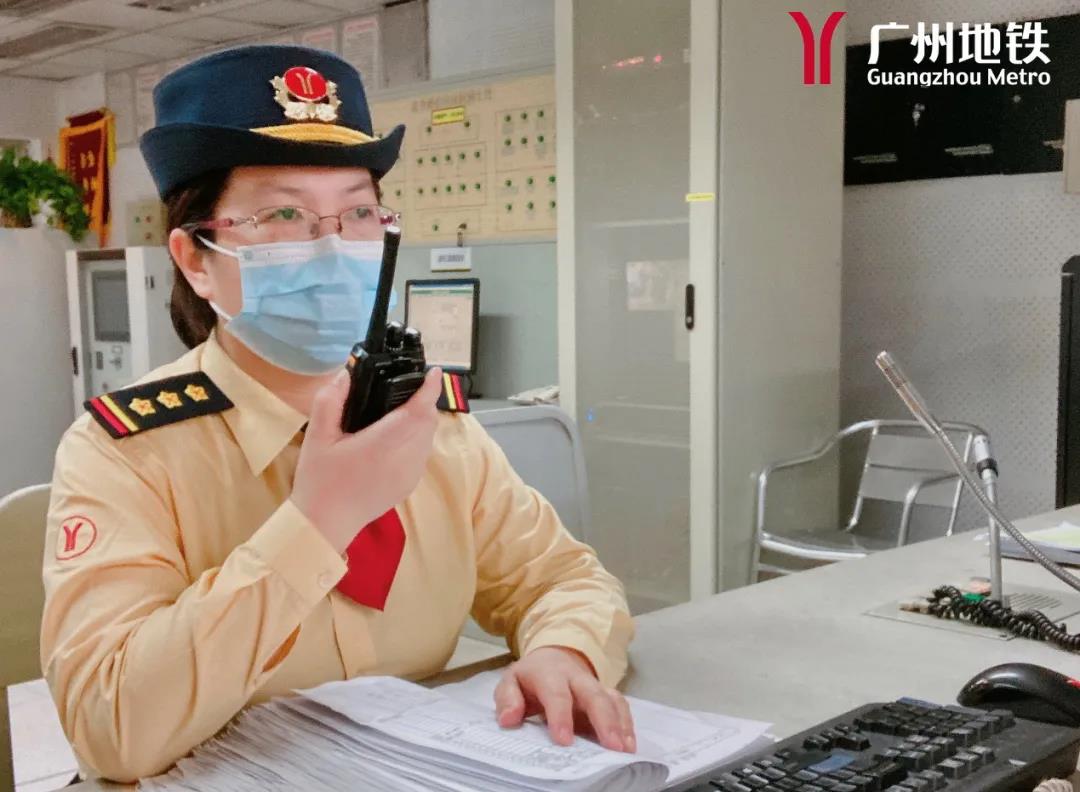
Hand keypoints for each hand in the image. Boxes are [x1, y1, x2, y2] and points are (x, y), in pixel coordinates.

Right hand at [291, 367, 442, 552]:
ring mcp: (411, 474)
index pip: (418, 410)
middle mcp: (405, 458)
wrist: (325, 522)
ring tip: (401, 409)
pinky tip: (396, 437)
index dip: (429, 389)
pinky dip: (417, 438)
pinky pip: (422, 453)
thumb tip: (347, 374)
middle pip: (428, 421)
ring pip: (428, 437)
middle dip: (424, 401)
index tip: (433, 372)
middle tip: (408, 387)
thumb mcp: (317, 435)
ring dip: (422, 420)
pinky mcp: (410, 485)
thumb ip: (331, 400)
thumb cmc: (320, 479)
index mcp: (384, 442)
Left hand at [494, 646, 635, 752]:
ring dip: (620, 724)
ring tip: (625, 750)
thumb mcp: (511, 681)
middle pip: (594, 695)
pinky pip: (621, 705)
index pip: (557, 694)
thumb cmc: (531, 677)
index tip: (564, 741)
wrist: (553, 657)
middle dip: (604, 721)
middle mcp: (577, 678)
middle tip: (612, 747)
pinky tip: (629, 744)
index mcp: (550, 674)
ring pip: (611, 700)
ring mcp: (594, 685)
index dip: (561, 716)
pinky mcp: (606, 693)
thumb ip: (507, 699)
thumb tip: (508, 719)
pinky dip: (627, 724)